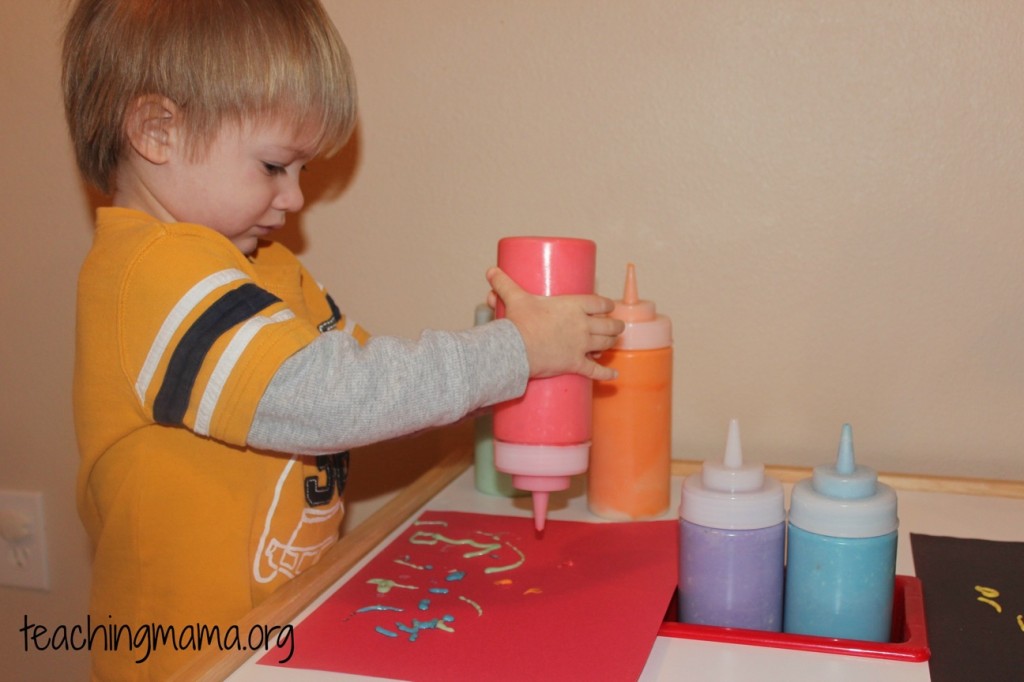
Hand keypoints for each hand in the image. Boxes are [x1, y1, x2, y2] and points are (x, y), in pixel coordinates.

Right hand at [486, 267, 623, 380]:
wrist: (517, 349)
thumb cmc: (519, 322)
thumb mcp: (514, 298)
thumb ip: (504, 284)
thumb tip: (491, 270)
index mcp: (573, 306)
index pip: (599, 303)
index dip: (607, 305)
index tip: (608, 307)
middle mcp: (582, 325)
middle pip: (608, 325)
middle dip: (615, 326)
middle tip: (617, 326)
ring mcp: (581, 346)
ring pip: (605, 344)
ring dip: (612, 343)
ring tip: (614, 343)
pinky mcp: (575, 364)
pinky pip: (595, 371)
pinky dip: (606, 374)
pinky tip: (614, 376)